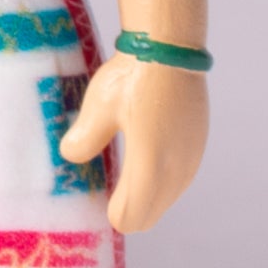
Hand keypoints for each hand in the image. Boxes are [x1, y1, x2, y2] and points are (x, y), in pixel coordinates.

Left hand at [60, 54, 208, 234]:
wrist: (170, 48)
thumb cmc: (133, 77)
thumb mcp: (99, 106)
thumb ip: (84, 139)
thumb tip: (70, 157)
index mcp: (151, 166)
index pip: (131, 218)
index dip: (112, 213)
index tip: (97, 195)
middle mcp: (176, 171)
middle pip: (149, 216)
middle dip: (128, 209)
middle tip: (105, 187)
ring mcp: (191, 160)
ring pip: (164, 200)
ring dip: (145, 195)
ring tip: (123, 171)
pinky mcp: (197, 148)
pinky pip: (176, 182)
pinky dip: (160, 181)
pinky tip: (144, 157)